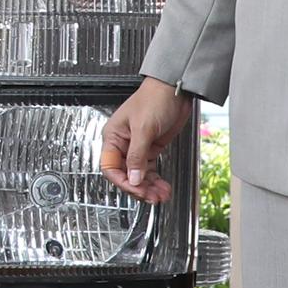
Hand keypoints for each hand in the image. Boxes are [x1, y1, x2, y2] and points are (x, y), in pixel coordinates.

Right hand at [99, 78, 186, 202]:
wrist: (175, 91)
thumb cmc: (155, 99)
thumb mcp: (143, 128)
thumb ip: (137, 156)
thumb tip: (133, 178)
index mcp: (113, 137)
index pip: (111, 167)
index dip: (123, 181)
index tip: (136, 189)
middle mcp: (123, 144)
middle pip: (125, 174)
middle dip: (138, 187)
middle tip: (152, 196)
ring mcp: (138, 147)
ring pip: (139, 175)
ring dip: (149, 187)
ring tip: (161, 195)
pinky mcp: (151, 148)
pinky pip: (150, 170)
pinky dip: (156, 180)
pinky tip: (163, 187)